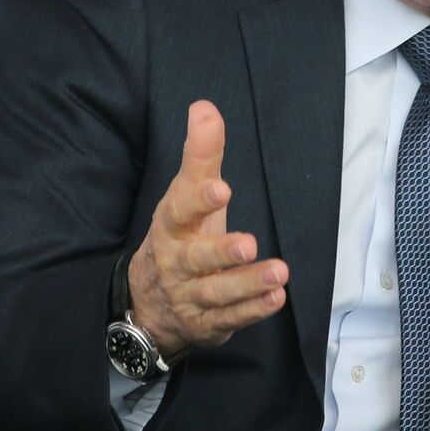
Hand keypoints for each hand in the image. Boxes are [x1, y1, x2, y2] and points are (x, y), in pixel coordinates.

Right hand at [127, 100, 288, 358]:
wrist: (150, 302)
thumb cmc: (179, 236)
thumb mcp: (185, 195)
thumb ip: (200, 155)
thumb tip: (204, 107)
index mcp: (172, 226)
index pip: (180, 210)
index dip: (198, 199)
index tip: (220, 187)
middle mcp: (177, 262)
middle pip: (196, 257)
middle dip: (221, 251)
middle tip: (249, 244)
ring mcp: (191, 296)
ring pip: (217, 292)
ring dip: (247, 283)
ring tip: (279, 273)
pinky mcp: (208, 323)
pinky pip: (231, 318)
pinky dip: (253, 310)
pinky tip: (277, 298)